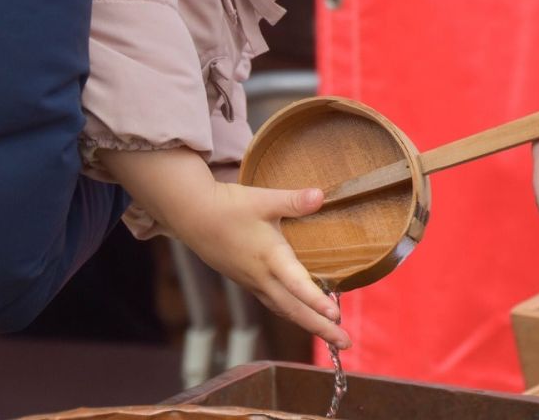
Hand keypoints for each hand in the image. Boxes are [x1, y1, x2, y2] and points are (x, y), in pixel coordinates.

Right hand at [182, 179, 350, 348]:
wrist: (192, 216)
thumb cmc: (228, 206)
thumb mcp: (263, 199)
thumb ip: (294, 200)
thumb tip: (321, 195)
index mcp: (269, 256)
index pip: (295, 284)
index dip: (316, 301)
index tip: (336, 316)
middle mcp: (262, 276)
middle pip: (294, 309)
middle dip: (321, 328)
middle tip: (346, 343)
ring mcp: (253, 282)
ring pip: (284, 310)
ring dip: (309, 324)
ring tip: (332, 336)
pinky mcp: (247, 281)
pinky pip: (274, 304)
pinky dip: (292, 313)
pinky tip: (303, 315)